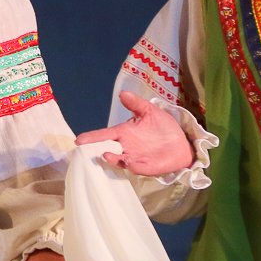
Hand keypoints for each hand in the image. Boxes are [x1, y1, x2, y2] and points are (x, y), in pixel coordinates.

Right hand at [75, 90, 191, 176]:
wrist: (182, 142)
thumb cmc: (162, 127)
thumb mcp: (149, 111)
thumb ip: (135, 103)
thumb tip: (122, 93)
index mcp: (123, 134)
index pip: (103, 135)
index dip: (91, 138)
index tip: (78, 140)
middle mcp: (125, 148)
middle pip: (106, 150)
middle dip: (95, 151)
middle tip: (85, 150)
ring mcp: (135, 158)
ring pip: (119, 161)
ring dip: (112, 159)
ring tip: (106, 155)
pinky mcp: (147, 167)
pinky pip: (137, 168)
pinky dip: (131, 165)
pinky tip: (128, 161)